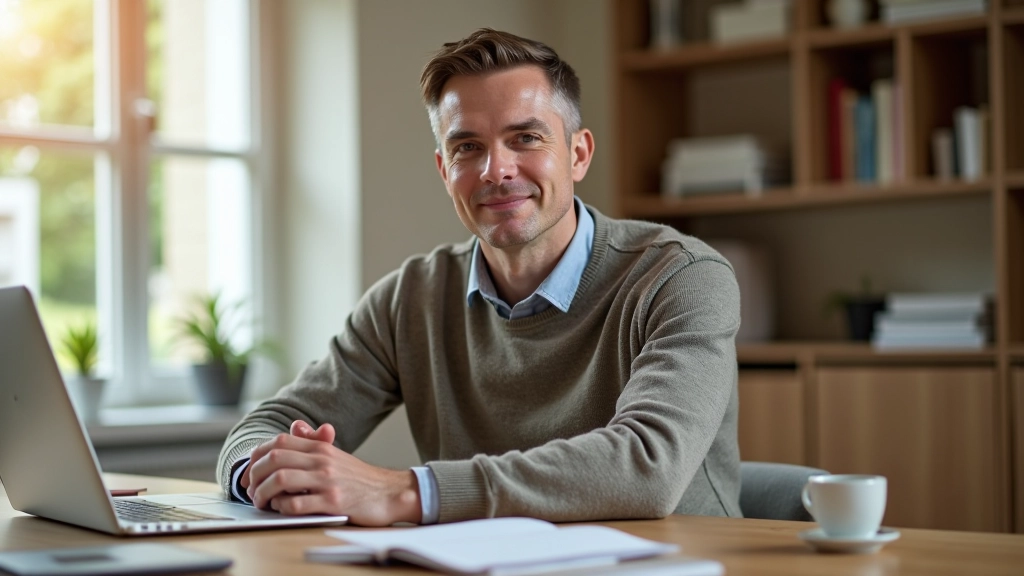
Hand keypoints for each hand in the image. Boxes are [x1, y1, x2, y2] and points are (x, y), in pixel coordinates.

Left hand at [242, 420, 421, 525]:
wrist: (390, 492)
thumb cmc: (360, 478)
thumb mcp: (335, 455)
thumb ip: (314, 442)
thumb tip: (295, 427)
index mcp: (320, 447)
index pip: (278, 443)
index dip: (256, 456)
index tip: (249, 471)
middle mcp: (322, 460)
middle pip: (273, 459)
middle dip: (253, 475)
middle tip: (250, 490)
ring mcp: (327, 480)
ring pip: (281, 480)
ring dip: (263, 493)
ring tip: (261, 502)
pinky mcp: (333, 502)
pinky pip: (297, 503)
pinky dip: (282, 507)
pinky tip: (282, 509)